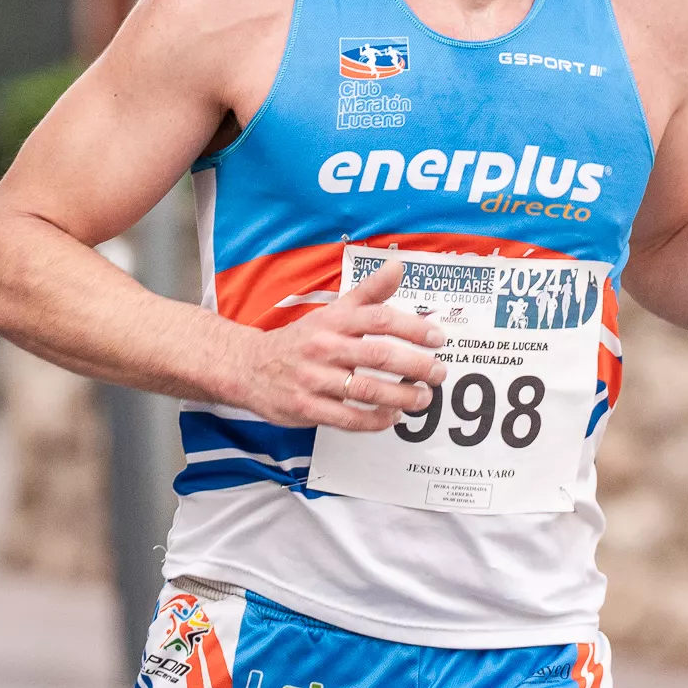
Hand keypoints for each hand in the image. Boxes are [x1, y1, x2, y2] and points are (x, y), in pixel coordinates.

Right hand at [233, 255, 448, 428]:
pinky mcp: (306, 407)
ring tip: (424, 398)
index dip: (411, 327)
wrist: (248, 366)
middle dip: (415, 365)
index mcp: (333, 321)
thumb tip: (399, 267)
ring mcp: (313, 378)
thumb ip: (368, 292)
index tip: (437, 338)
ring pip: (365, 389)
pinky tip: (391, 417)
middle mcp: (324, 347)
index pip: (378, 318)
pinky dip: (374, 420)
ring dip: (401, 396)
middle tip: (439, 373)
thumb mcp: (331, 310)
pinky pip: (347, 418)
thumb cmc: (300, 339)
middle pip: (377, 355)